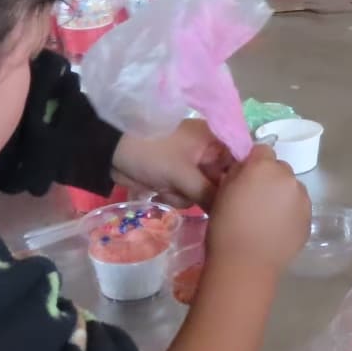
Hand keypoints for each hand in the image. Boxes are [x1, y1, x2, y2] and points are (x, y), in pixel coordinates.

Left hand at [112, 119, 233, 207]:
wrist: (111, 153)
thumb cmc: (152, 153)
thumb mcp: (183, 174)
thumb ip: (209, 194)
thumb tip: (228, 211)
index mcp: (214, 139)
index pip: (240, 161)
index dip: (239, 181)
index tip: (236, 199)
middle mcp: (207, 151)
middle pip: (222, 181)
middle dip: (205, 192)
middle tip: (193, 195)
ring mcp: (191, 165)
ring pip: (203, 192)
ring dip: (185, 195)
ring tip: (168, 187)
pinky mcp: (176, 177)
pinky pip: (186, 194)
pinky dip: (173, 196)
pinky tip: (159, 190)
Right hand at [205, 146, 310, 276]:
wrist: (246, 264)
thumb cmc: (225, 227)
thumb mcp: (222, 191)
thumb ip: (238, 172)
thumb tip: (247, 167)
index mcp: (264, 167)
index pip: (263, 150)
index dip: (254, 163)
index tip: (246, 178)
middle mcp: (288, 177)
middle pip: (280, 169)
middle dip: (270, 179)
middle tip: (256, 199)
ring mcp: (302, 199)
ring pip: (292, 189)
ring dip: (282, 196)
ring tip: (268, 217)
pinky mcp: (309, 219)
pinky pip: (299, 208)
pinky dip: (290, 213)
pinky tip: (277, 229)